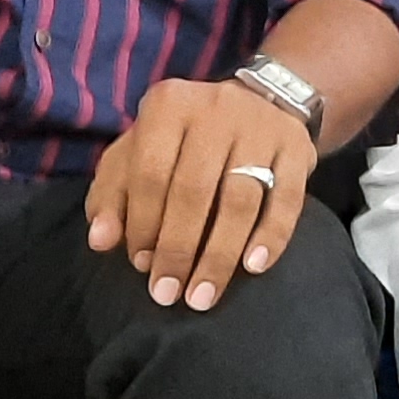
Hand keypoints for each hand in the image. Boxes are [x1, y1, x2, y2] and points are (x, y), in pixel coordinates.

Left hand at [89, 75, 317, 308]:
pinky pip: (287, 200)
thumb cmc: (186, 140)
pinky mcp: (297, 147)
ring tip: (202, 296)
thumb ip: (114, 192)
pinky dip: (270, 237)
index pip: (149, 172)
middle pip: (193, 190)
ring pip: (240, 200)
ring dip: (219, 255)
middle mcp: (215, 109)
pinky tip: (254, 268)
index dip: (142, 224)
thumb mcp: (140, 151)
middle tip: (167, 294)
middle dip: (177, 250)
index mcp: (168, 105)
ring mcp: (261, 127)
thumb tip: (100, 240)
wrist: (261, 102)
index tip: (141, 266)